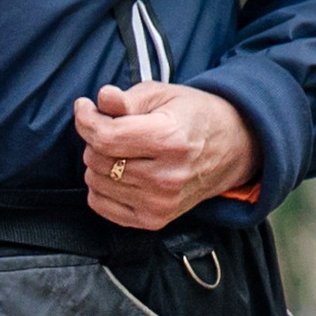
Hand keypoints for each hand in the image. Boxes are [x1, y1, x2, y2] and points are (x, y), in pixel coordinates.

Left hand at [73, 81, 258, 231]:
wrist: (231, 148)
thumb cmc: (193, 116)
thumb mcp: (163, 94)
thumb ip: (128, 99)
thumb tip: (100, 100)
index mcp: (170, 140)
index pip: (106, 137)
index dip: (86, 119)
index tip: (84, 107)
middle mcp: (167, 177)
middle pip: (98, 159)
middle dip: (96, 139)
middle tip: (114, 128)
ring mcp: (160, 203)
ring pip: (96, 181)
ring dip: (99, 163)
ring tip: (123, 151)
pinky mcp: (154, 220)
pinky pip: (101, 205)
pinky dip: (102, 187)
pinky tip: (121, 172)